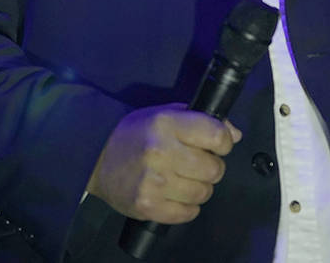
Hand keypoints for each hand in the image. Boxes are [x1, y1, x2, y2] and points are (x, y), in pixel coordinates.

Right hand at [86, 103, 241, 223]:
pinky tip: (175, 194)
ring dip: (199, 188)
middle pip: (214, 169)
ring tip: (182, 179)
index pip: (216, 135)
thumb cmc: (135, 135)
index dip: (223, 142)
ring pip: (203, 193)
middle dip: (211, 167)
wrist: (95, 159)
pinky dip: (187, 206)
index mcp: (166, 125)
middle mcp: (161, 152)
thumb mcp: (165, 115)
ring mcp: (154, 182)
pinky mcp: (148, 206)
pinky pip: (188, 213)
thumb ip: (201, 120)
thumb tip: (234, 134)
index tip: (216, 145)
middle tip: (196, 164)